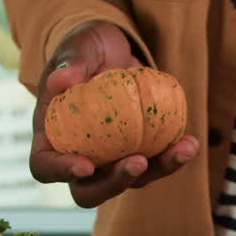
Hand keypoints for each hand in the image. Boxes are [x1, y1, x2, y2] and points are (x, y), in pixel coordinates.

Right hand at [30, 20, 199, 207]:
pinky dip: (173, 156)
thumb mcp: (78, 46)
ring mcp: (111, 158)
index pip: (45, 165)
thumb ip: (72, 62)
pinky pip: (155, 163)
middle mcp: (79, 155)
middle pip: (90, 189)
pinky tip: (190, 142)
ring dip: (159, 170)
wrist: (114, 50)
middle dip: (116, 183)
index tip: (86, 165)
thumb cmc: (86, 48)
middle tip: (139, 162)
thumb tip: (60, 81)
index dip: (61, 171)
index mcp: (51, 135)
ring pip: (130, 180)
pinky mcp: (139, 152)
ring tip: (183, 149)